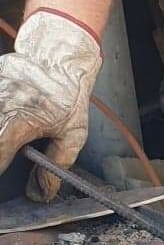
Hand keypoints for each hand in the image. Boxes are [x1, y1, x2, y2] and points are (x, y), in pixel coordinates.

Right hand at [0, 10, 101, 200]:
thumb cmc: (67, 88)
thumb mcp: (74, 128)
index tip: (7, 174)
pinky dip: (0, 120)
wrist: (58, 50)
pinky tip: (8, 124)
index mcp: (12, 127)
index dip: (0, 173)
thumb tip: (42, 193)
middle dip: (1, 153)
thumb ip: (57, 163)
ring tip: (10, 136)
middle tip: (9, 154)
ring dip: (2, 137)